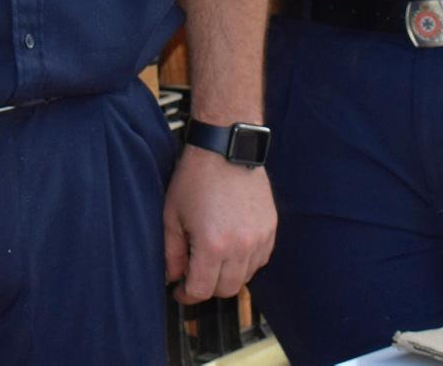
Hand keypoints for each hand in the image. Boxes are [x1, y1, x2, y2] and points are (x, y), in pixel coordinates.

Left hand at [162, 146, 277, 303]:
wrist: (226, 147)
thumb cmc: (195, 177)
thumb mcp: (172, 215)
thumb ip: (171, 252)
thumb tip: (172, 276)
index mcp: (213, 245)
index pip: (202, 290)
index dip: (187, 295)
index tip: (179, 291)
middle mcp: (241, 246)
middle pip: (226, 289)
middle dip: (207, 287)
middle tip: (193, 275)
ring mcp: (260, 238)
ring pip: (245, 277)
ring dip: (228, 276)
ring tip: (212, 259)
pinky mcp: (271, 228)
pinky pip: (260, 260)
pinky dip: (246, 262)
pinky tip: (232, 248)